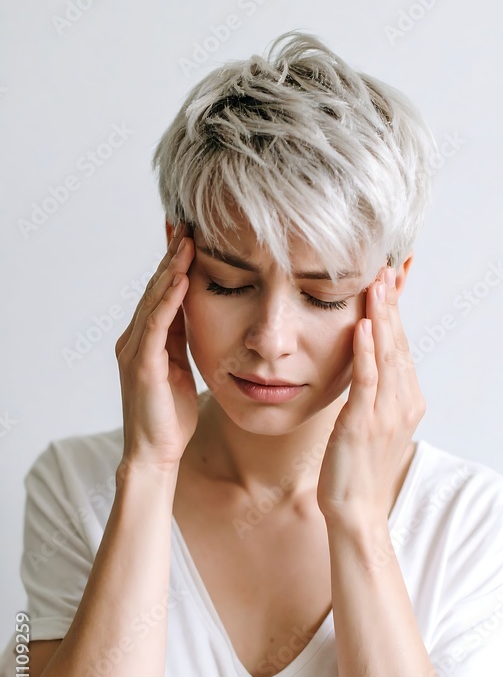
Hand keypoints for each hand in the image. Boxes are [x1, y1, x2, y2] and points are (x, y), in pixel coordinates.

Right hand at [115, 222, 197, 470]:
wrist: (155, 452)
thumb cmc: (170, 415)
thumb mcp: (180, 367)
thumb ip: (181, 339)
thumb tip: (194, 312)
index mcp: (146, 339)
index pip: (162, 291)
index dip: (174, 262)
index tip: (191, 234)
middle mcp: (134, 338)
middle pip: (155, 288)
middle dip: (172, 255)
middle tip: (187, 223)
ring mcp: (135, 350)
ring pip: (154, 300)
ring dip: (171, 269)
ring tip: (187, 241)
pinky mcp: (142, 364)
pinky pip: (155, 325)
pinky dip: (167, 300)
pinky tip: (180, 279)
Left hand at [316, 265, 425, 530]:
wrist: (357, 511)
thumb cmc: (357, 470)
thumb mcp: (372, 425)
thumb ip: (374, 395)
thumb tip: (366, 368)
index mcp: (407, 401)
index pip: (401, 348)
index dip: (395, 314)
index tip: (388, 284)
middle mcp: (403, 403)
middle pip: (398, 344)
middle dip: (391, 305)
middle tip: (385, 270)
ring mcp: (386, 413)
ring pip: (387, 356)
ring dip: (381, 318)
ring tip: (376, 285)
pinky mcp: (363, 423)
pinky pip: (367, 381)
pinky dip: (366, 352)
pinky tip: (363, 327)